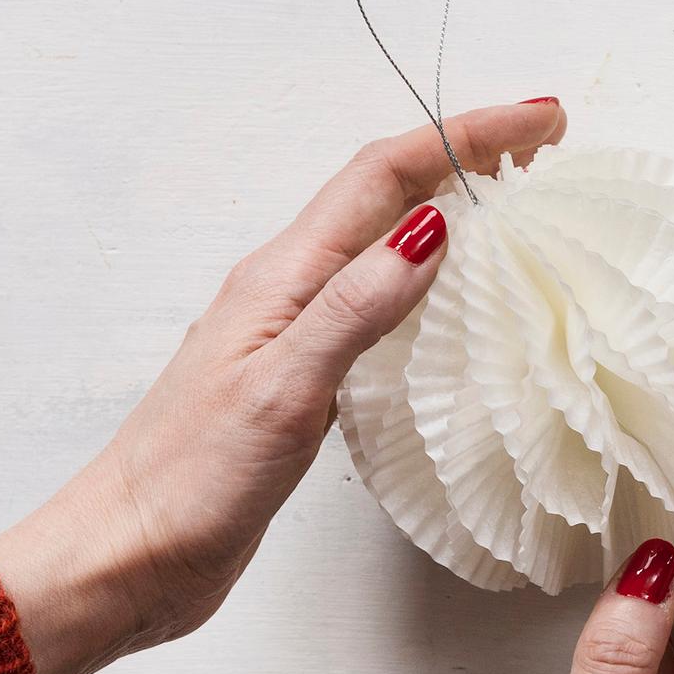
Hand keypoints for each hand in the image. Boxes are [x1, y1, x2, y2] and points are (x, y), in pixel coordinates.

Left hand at [0, 100, 570, 673]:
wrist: (125, 555)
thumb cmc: (192, 481)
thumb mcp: (282, 391)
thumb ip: (355, 309)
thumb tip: (430, 227)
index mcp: (282, 278)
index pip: (386, 176)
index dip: (466, 135)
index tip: (544, 119)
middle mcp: (289, 289)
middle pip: (387, 189)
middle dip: (468, 149)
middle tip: (548, 142)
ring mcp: (295, 329)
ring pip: (385, 237)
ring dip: (453, 200)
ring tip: (519, 194)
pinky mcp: (304, 373)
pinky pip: (379, 294)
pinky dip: (433, 269)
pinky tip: (459, 291)